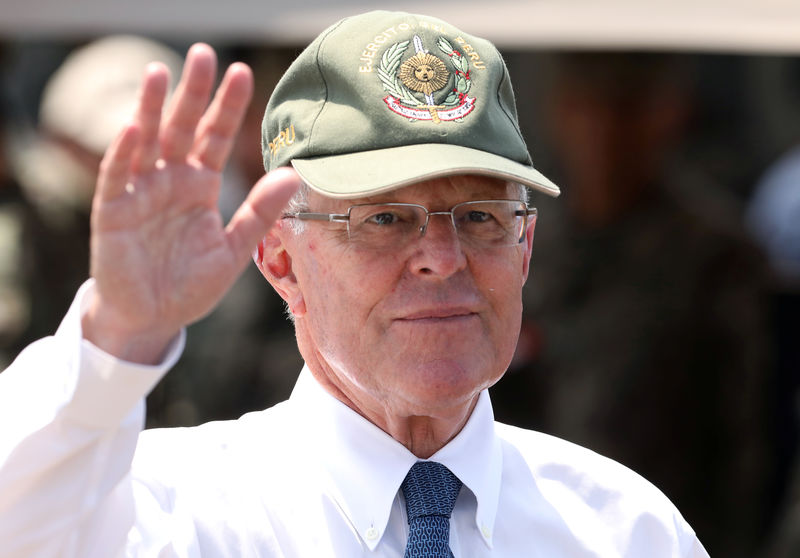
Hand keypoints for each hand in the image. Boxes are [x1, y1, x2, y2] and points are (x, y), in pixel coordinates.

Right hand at [82, 44, 297, 363]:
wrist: (154, 318)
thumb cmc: (193, 284)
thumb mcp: (235, 249)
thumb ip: (260, 213)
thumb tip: (293, 175)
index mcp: (201, 186)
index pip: (216, 137)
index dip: (227, 107)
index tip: (242, 73)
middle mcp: (171, 180)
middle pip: (182, 128)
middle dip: (192, 93)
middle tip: (203, 54)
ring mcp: (140, 192)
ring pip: (146, 142)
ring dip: (150, 108)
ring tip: (159, 72)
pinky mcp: (112, 211)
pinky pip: (117, 177)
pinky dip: (122, 154)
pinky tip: (132, 129)